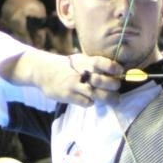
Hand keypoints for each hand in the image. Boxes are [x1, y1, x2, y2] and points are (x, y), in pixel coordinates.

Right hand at [0, 50, 123, 106]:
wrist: (42, 71)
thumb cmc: (67, 66)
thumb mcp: (80, 60)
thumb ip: (95, 65)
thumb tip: (118, 71)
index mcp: (83, 61)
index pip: (100, 62)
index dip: (112, 67)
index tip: (120, 71)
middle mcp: (79, 72)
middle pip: (101, 80)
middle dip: (113, 85)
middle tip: (117, 87)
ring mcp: (73, 85)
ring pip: (96, 94)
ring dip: (109, 98)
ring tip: (116, 100)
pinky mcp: (67, 95)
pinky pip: (86, 102)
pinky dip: (92, 102)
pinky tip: (92, 100)